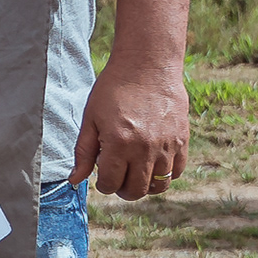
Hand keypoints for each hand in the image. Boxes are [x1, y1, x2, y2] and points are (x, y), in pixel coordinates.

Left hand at [72, 56, 189, 198]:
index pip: (111, 184)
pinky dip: (165, 175)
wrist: (147, 65)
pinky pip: (177, 172)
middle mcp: (145, 148)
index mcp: (119, 143)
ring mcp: (167, 146)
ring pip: (159, 186)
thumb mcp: (91, 118)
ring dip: (144, 185)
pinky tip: (152, 163)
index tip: (101, 175)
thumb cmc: (114, 89)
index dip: (103, 184)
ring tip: (135, 171)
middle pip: (136, 191)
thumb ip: (83, 152)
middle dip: (122, 189)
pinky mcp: (182, 140)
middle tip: (117, 176)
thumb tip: (74, 180)